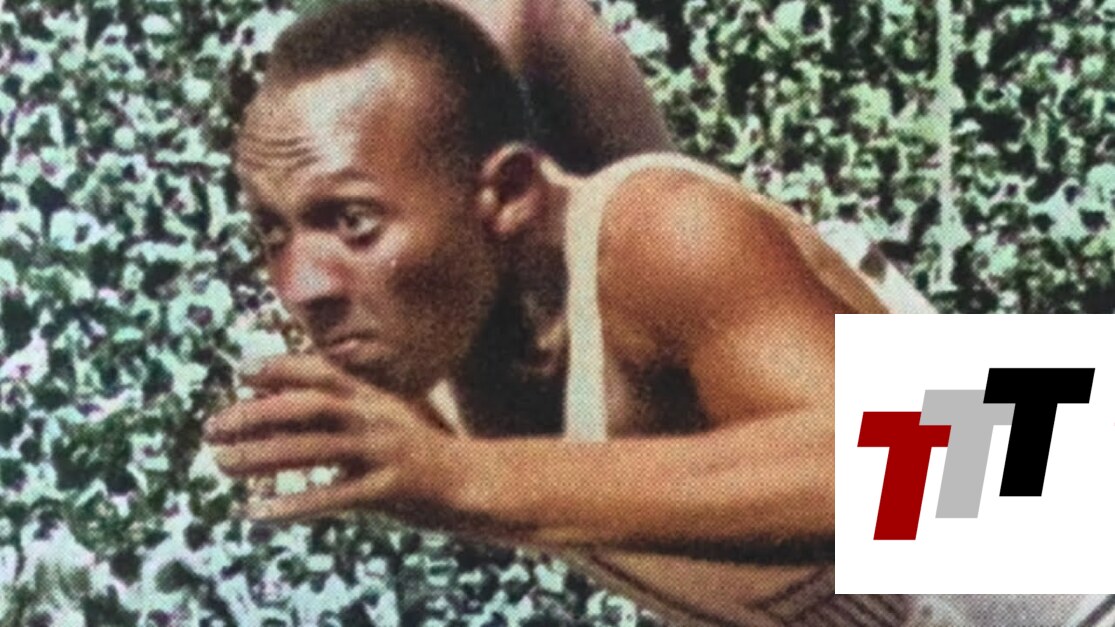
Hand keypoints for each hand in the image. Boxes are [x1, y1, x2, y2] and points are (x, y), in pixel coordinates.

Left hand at [203, 353, 461, 523]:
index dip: (281, 368)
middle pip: (309, 408)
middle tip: (213, 428)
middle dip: (257, 414)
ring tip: (222, 464)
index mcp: (373, 397)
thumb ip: (343, 410)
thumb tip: (282, 406)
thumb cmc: (417, 451)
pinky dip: (293, 504)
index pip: (322, 373)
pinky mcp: (389, 489)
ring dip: (263, 457)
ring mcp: (383, 452)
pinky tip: (258, 512)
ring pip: (314, 451)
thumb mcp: (384, 418)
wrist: (470, 482)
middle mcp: (376, 418)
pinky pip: (334, 498)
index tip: (242, 372)